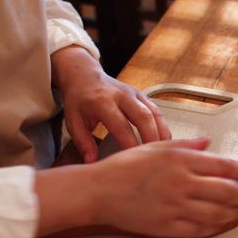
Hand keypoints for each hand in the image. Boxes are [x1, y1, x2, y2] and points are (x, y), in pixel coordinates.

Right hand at [36, 138, 237, 237]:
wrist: (99, 191)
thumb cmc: (125, 167)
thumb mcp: (156, 147)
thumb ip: (186, 145)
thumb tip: (208, 142)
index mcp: (181, 160)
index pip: (224, 166)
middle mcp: (183, 183)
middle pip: (227, 191)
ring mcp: (176, 207)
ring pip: (217, 212)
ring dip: (233, 212)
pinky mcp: (168, 227)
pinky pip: (199, 228)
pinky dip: (214, 226)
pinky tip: (219, 223)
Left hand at [51, 46, 169, 162]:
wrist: (84, 76)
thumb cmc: (79, 100)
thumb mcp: (73, 121)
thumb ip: (83, 142)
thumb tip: (92, 161)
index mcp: (102, 101)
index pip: (121, 126)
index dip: (130, 144)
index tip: (134, 160)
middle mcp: (121, 95)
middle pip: (144, 117)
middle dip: (152, 139)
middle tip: (155, 158)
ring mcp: (134, 94)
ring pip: (155, 114)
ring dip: (162, 133)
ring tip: (163, 151)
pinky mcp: (142, 95)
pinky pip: (157, 111)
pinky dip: (163, 127)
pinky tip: (163, 141)